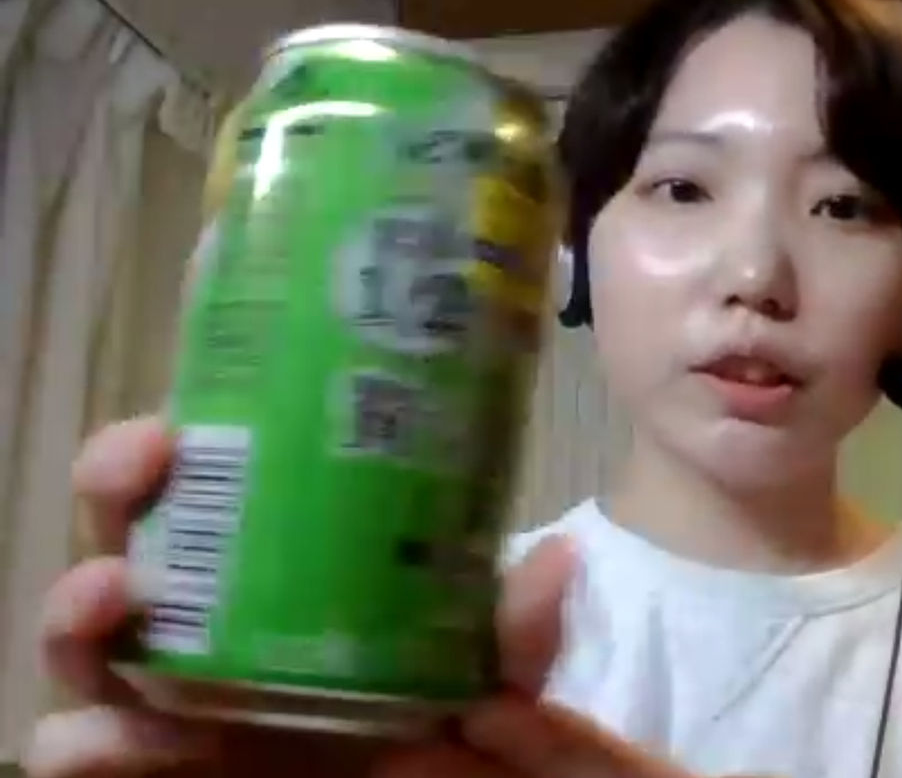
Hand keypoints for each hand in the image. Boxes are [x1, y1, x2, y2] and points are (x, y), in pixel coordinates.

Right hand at [25, 416, 717, 777]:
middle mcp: (206, 613)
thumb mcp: (483, 665)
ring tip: (111, 595)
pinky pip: (83, 748)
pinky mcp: (149, 763)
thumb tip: (557, 556)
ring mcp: (169, 691)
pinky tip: (104, 729)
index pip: (203, 480)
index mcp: (272, 562)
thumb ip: (512, 626)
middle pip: (131, 534)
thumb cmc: (433, 711)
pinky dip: (81, 738)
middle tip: (144, 464)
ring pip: (89, 637)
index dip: (174, 442)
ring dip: (79, 608)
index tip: (180, 422)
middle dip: (118, 490)